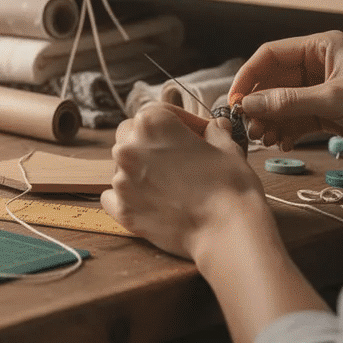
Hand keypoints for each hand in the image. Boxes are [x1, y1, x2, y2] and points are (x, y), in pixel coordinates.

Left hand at [102, 104, 267, 262]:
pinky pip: (112, 197)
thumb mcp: (226, 147)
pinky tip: (149, 202)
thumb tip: (215, 126)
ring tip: (170, 185)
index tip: (193, 134)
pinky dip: (126, 198)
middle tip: (175, 157)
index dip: (178, 122)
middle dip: (149, 142)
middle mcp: (128, 148)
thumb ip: (214, 131)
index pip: (157, 112)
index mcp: (151, 124)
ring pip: (122, 167)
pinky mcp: (123, 211)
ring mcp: (122, 181)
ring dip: (141, 170)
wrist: (228, 231)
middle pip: (130, 134)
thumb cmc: (230, 185)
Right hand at [229, 30, 342, 160]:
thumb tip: (247, 104)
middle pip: (273, 81)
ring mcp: (322, 90)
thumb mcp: (334, 100)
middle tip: (248, 127)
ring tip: (264, 139)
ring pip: (282, 103)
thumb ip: (288, 101)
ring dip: (269, 120)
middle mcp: (318, 65)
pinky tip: (281, 144)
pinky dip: (285, 131)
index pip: (271, 55)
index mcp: (321, 47)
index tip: (233, 101)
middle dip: (259, 104)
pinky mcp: (329, 113)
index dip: (248, 77)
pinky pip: (296, 119)